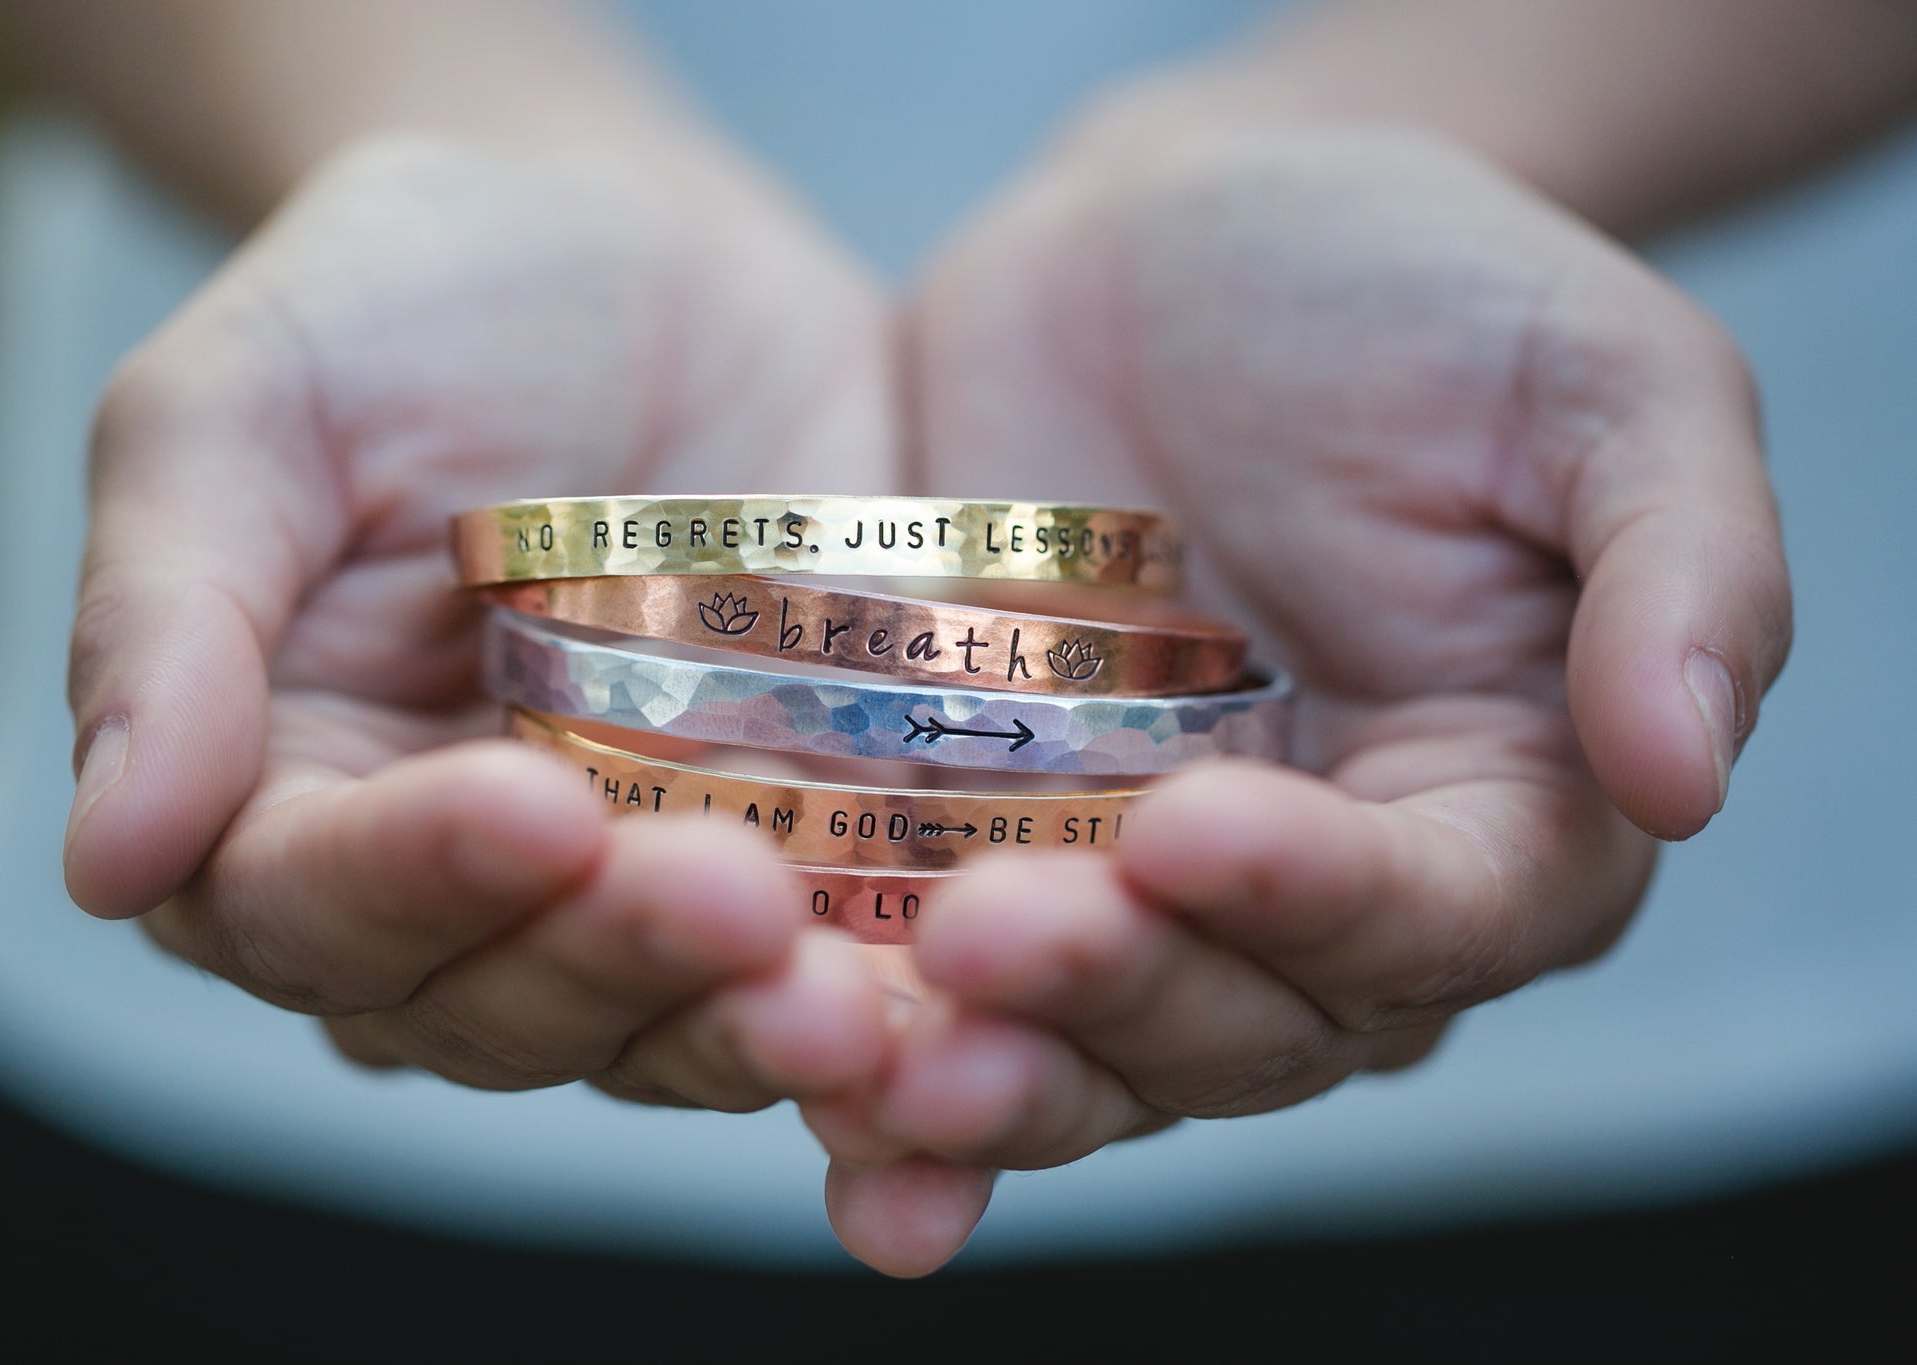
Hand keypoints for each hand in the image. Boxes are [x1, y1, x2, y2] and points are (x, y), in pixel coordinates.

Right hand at [63, 132, 898, 1115]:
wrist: (632, 245)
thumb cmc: (406, 301)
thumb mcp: (245, 409)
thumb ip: (164, 621)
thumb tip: (105, 860)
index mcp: (292, 803)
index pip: (318, 904)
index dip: (418, 880)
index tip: (524, 808)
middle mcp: (465, 889)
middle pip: (507, 1002)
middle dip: (614, 963)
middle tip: (724, 904)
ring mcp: (641, 880)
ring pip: (673, 1021)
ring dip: (754, 1029)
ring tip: (848, 1002)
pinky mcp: (799, 850)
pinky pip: (835, 967)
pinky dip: (892, 1014)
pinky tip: (954, 1015)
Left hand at [810, 122, 1790, 1269]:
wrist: (1175, 237)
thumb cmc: (1418, 289)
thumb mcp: (1600, 384)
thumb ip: (1681, 572)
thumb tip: (1688, 775)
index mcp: (1497, 814)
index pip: (1430, 917)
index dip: (1317, 900)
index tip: (1192, 831)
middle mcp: (1320, 901)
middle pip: (1240, 1023)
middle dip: (1116, 998)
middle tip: (991, 942)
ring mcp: (1135, 892)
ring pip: (1081, 1044)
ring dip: (982, 1076)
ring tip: (871, 1060)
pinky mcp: (985, 850)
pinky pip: (931, 978)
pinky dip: (873, 1043)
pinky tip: (805, 1071)